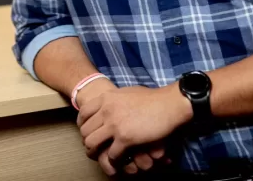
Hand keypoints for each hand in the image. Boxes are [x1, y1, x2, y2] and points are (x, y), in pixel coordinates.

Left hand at [77, 84, 191, 175]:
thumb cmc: (152, 98)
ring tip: (103, 154)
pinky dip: (114, 159)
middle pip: (85, 130)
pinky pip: (111, 154)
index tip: (88, 131)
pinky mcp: (125, 138)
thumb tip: (109, 104)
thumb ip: (114, 99)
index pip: (83, 112)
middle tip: (96, 146)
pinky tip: (119, 158)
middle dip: (88, 140)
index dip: (83, 124)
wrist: (169, 104)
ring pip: (91, 143)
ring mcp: (114, 124)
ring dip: (97, 152)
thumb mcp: (127, 92)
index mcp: (106, 97)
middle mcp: (106, 110)